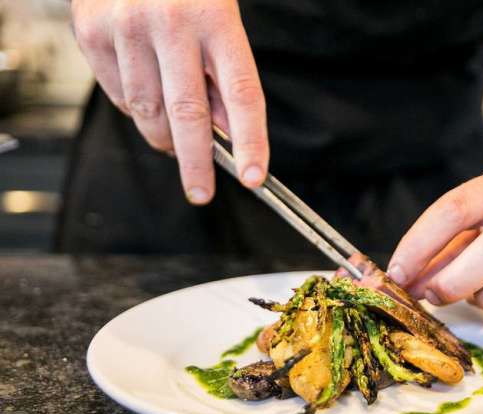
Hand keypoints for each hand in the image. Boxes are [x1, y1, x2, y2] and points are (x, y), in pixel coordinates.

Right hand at [71, 0, 268, 203]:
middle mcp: (170, 22)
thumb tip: (227, 133)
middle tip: (202, 192)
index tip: (254, 176)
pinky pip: (119, 97)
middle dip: (197, 165)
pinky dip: (136, 110)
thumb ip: (223, 75)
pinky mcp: (92, 33)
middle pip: (188, 114)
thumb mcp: (220, 21)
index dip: (251, 141)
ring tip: (174, 136)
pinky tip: (147, 93)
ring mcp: (126, 28)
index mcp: (216, 17)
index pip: (242, 93)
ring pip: (148, 113)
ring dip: (165, 137)